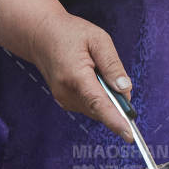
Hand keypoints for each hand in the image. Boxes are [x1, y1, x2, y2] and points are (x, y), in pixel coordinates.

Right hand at [0, 0, 131, 138]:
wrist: (40, 35)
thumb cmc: (69, 33)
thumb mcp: (97, 40)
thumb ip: (112, 64)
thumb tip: (125, 88)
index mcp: (76, 77)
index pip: (99, 105)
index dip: (116, 121)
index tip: (129, 135)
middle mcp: (67, 93)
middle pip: (101, 109)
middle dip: (116, 100)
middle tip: (115, 77)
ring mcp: (63, 99)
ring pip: (96, 109)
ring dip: (106, 96)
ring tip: (97, 70)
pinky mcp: (64, 101)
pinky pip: (89, 105)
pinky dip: (97, 96)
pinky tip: (92, 77)